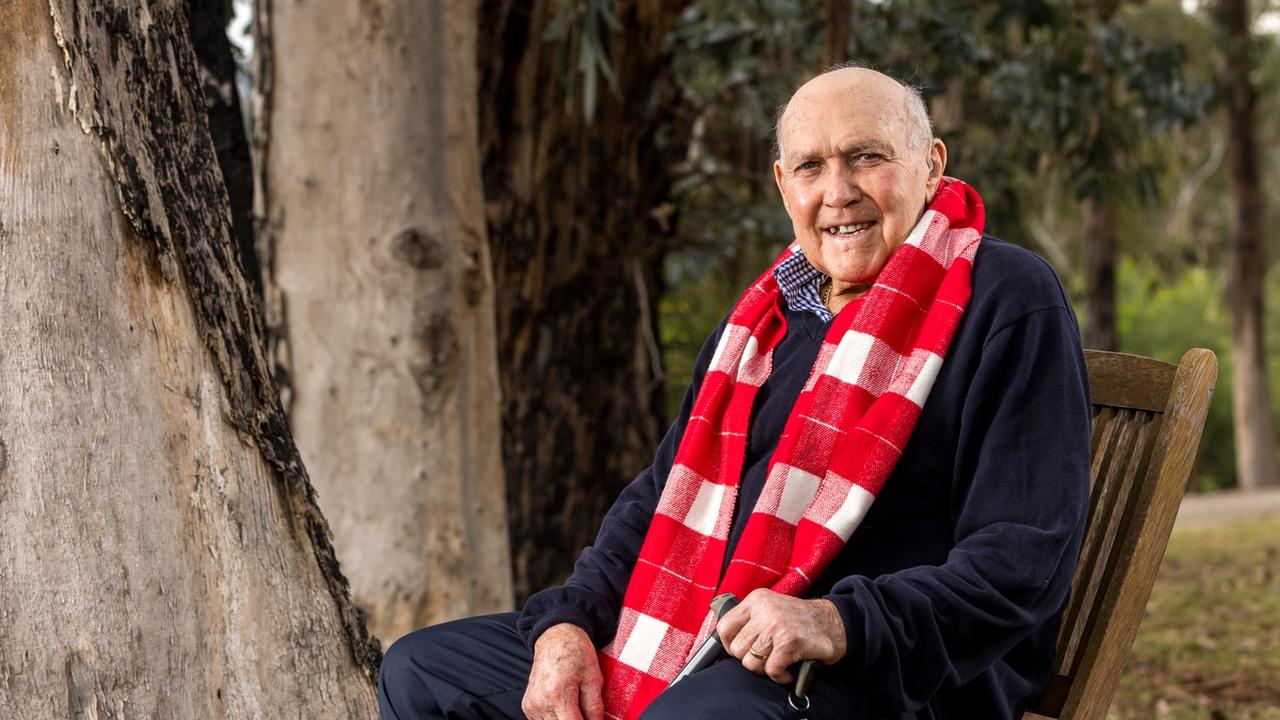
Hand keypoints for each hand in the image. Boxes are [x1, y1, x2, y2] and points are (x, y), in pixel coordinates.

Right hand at [522, 623, 604, 719]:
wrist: (555, 636)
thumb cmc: (575, 652)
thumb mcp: (594, 677)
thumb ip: (595, 707)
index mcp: (557, 694)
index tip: (594, 719)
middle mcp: (540, 702)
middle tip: (586, 710)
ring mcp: (531, 705)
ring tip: (574, 704)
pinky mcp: (527, 706)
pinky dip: (556, 718)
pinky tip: (563, 705)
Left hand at [716, 588, 846, 683]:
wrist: (833, 622)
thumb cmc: (800, 619)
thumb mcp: (771, 608)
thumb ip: (750, 620)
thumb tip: (728, 644)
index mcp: (756, 600)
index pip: (725, 626)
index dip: (729, 645)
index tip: (741, 651)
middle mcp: (764, 610)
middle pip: (737, 648)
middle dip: (749, 659)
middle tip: (766, 658)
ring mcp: (776, 626)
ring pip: (750, 662)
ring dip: (764, 669)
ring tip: (777, 664)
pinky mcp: (789, 643)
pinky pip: (771, 670)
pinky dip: (779, 676)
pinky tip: (787, 671)